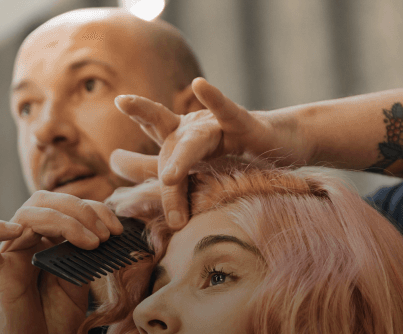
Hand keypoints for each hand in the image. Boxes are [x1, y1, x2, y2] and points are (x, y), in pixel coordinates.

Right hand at [0, 192, 123, 333]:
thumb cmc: (48, 329)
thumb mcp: (76, 292)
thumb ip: (82, 264)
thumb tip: (101, 238)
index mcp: (44, 245)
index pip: (63, 207)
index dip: (93, 210)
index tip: (117, 230)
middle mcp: (23, 245)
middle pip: (43, 201)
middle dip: (80, 209)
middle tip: (106, 235)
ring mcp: (8, 259)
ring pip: (25, 215)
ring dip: (64, 220)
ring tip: (91, 242)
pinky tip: (17, 230)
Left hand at [110, 78, 307, 229]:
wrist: (285, 145)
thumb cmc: (239, 158)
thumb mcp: (198, 170)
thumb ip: (161, 177)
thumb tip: (121, 170)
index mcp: (182, 138)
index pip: (154, 127)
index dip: (137, 114)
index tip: (118, 101)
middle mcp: (197, 128)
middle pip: (165, 122)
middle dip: (143, 110)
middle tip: (122, 101)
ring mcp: (221, 127)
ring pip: (195, 141)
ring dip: (182, 160)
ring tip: (170, 179)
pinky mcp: (247, 127)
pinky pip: (228, 114)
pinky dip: (215, 100)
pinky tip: (200, 85)